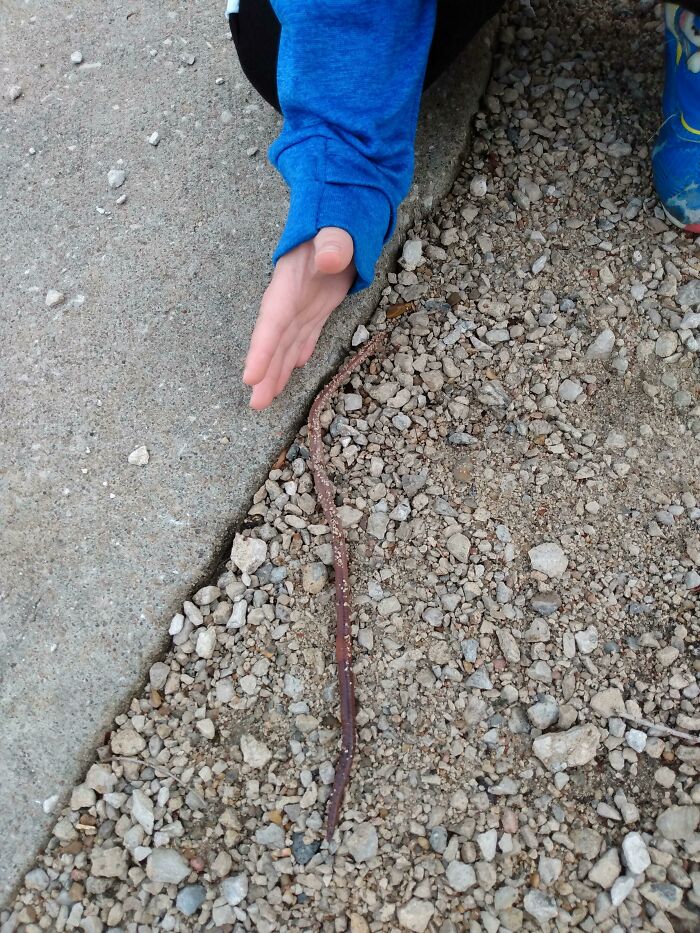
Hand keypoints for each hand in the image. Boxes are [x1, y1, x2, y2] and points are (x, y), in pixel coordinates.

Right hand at [243, 227, 355, 409]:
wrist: (340, 213)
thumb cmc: (337, 217)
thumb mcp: (336, 226)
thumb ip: (333, 241)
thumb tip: (330, 257)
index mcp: (291, 281)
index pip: (274, 320)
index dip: (262, 349)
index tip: (250, 376)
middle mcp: (291, 297)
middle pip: (275, 340)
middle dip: (265, 372)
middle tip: (256, 404)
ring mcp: (303, 303)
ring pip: (288, 343)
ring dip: (278, 371)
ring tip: (265, 400)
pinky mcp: (317, 305)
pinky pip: (305, 334)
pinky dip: (299, 352)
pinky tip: (294, 369)